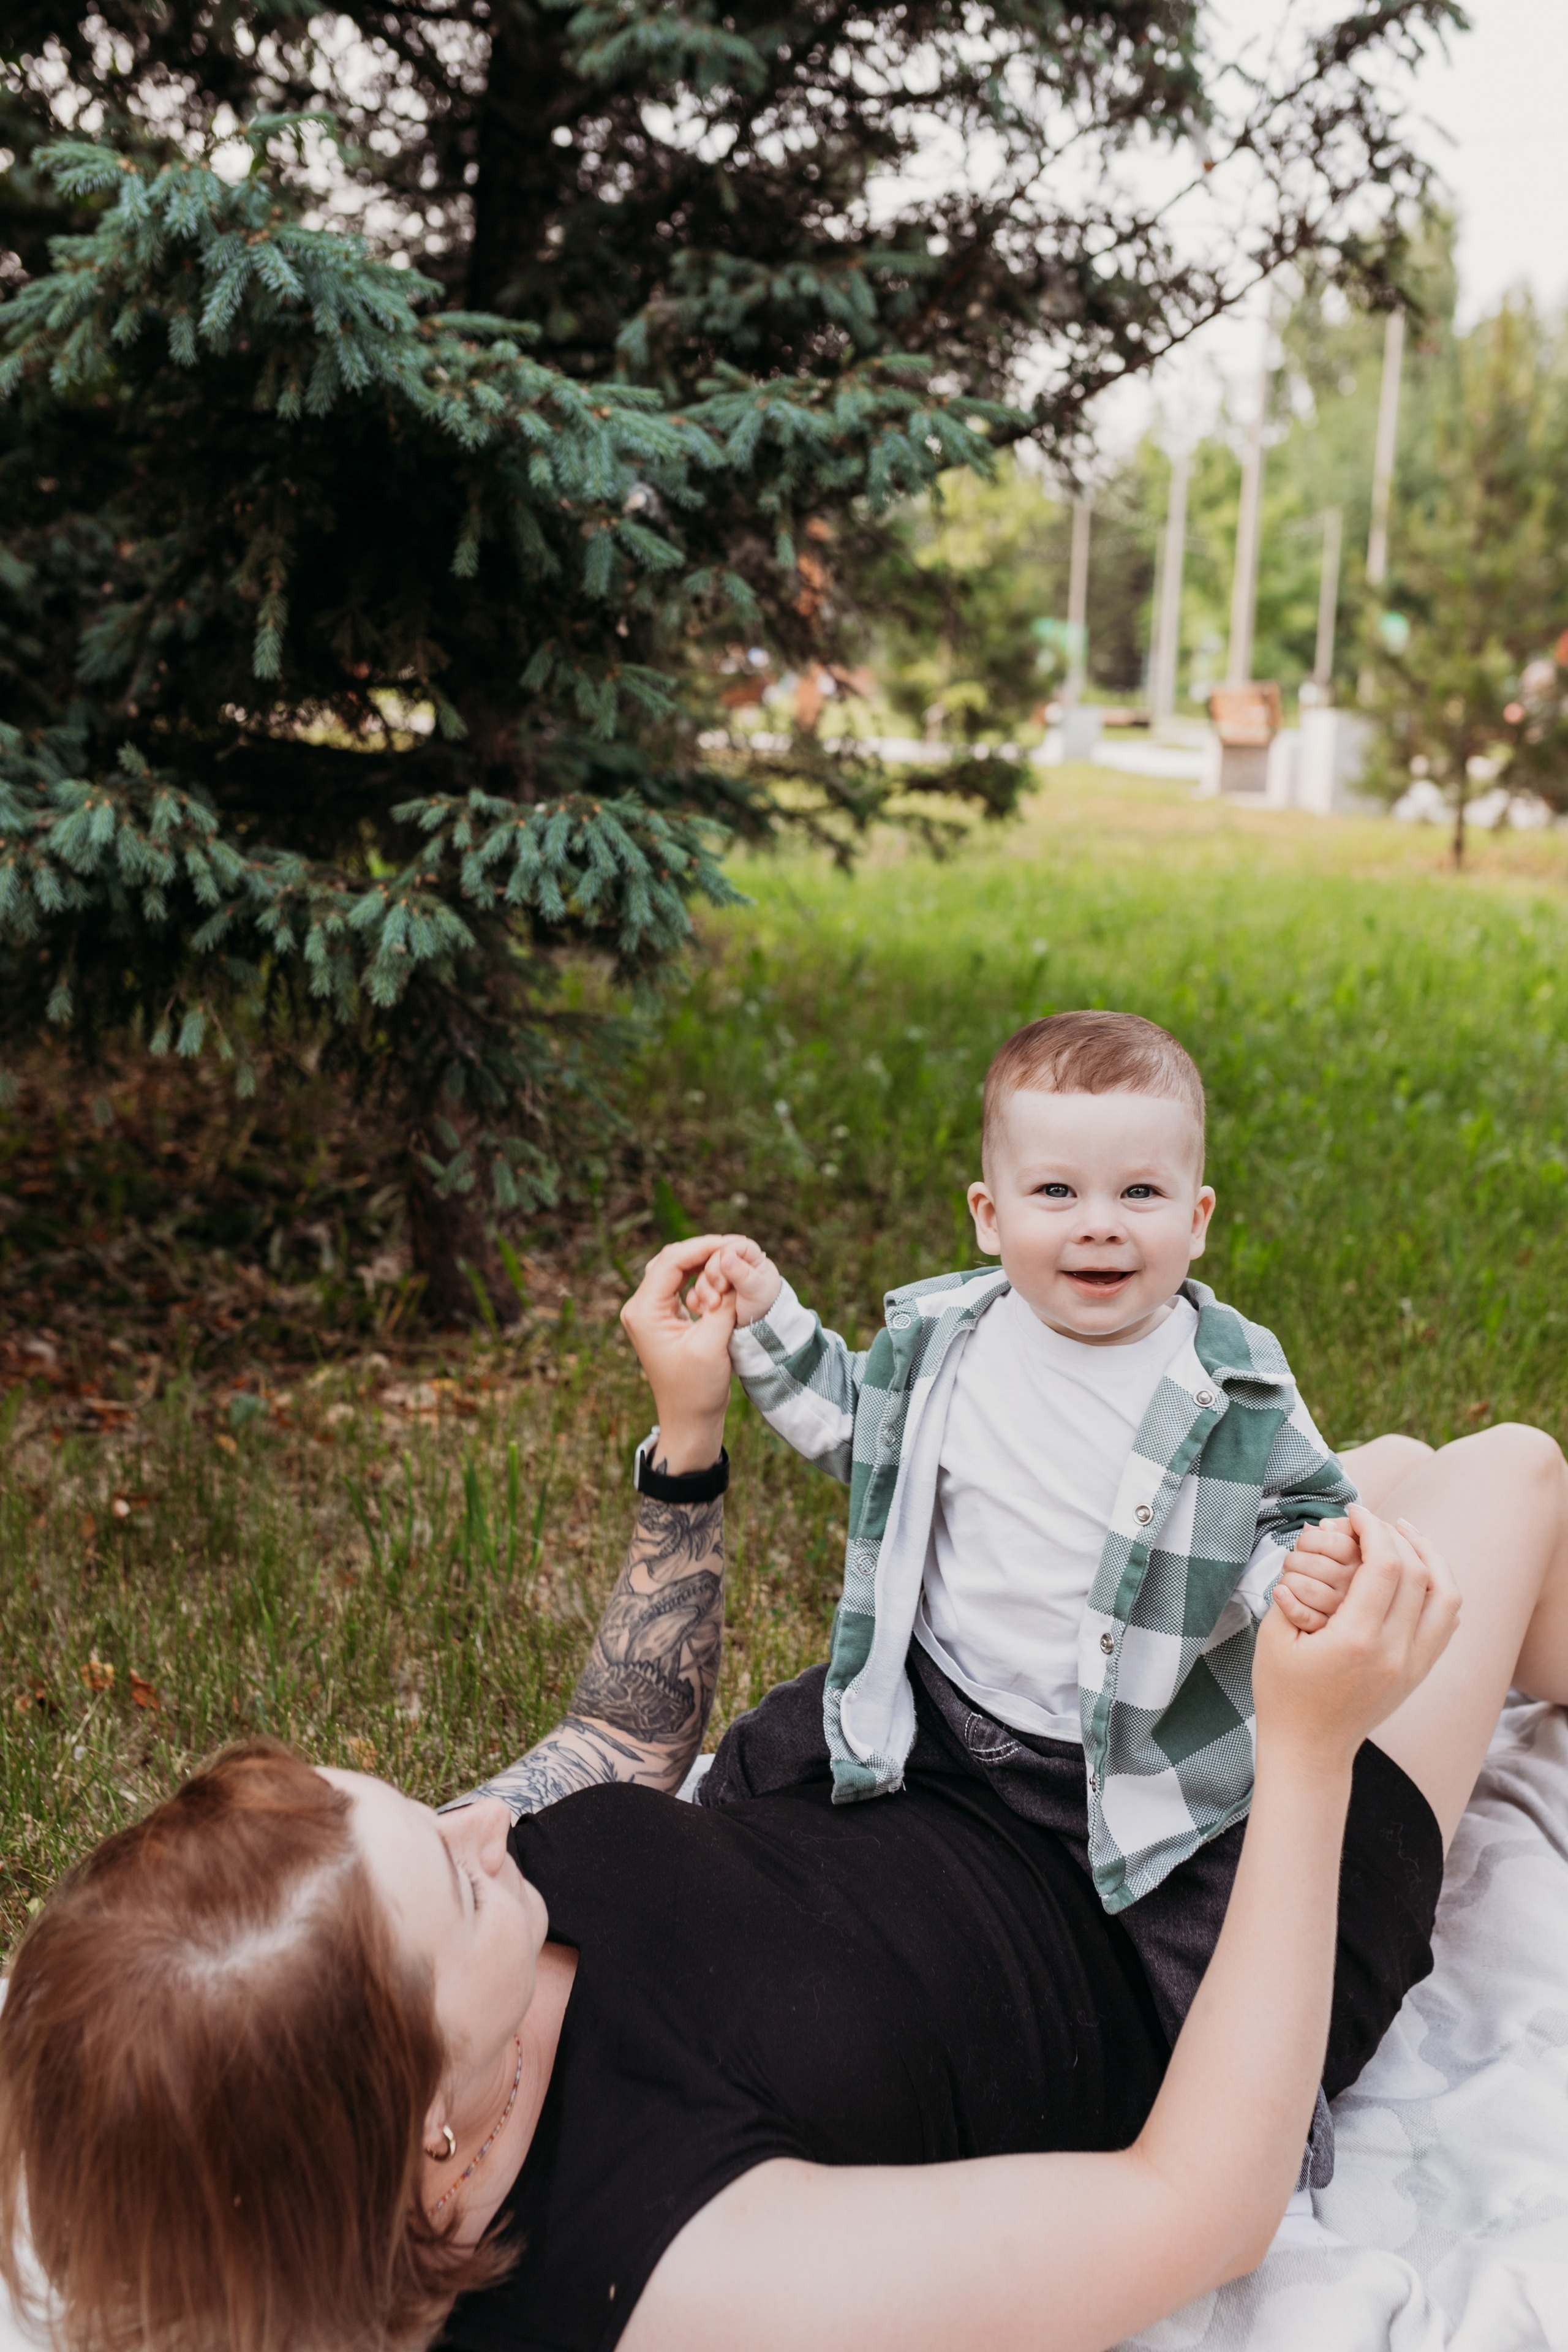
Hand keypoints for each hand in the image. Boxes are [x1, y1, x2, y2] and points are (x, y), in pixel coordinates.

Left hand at [619, 1237, 735, 1472]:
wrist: (689, 1422)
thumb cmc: (697, 1390)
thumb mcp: (713, 1344)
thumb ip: (724, 1303)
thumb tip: (734, 1267)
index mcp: (643, 1311)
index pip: (671, 1262)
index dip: (703, 1247)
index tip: (733, 1242)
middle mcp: (640, 1308)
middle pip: (670, 1261)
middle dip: (703, 1251)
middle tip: (736, 1247)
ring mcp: (649, 1313)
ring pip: (674, 1270)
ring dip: (702, 1264)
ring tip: (731, 1259)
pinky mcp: (662, 1319)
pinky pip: (678, 1286)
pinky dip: (700, 1278)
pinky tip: (721, 1278)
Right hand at [701, 1236, 781, 1327]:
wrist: (757, 1326)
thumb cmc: (764, 1303)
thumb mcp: (756, 1289)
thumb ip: (741, 1273)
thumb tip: (725, 1257)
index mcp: (747, 1253)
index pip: (728, 1246)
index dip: (721, 1260)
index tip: (725, 1280)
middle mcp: (731, 1260)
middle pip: (710, 1259)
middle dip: (712, 1276)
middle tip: (721, 1291)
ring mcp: (718, 1275)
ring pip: (700, 1275)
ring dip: (704, 1291)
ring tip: (714, 1305)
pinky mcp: (708, 1288)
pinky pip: (694, 1290)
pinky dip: (697, 1300)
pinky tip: (705, 1309)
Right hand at [1252, 1504, 1459, 1769]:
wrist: (1310, 1749)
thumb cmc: (1284, 1693)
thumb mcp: (1274, 1637)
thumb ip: (1295, 1589)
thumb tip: (1318, 1548)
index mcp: (1357, 1640)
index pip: (1385, 1565)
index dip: (1372, 1527)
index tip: (1353, 1511)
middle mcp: (1395, 1651)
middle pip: (1418, 1572)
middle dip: (1395, 1534)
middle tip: (1370, 1520)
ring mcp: (1414, 1664)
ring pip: (1446, 1595)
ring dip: (1430, 1556)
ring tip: (1406, 1534)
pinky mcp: (1420, 1671)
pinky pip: (1447, 1620)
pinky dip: (1439, 1587)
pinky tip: (1418, 1570)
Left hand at [1274, 1516, 1359, 1632]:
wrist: (1328, 1633)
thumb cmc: (1332, 1580)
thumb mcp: (1345, 1554)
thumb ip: (1338, 1534)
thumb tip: (1324, 1525)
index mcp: (1365, 1570)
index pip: (1339, 1544)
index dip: (1312, 1540)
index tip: (1304, 1545)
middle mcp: (1357, 1594)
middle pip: (1318, 1564)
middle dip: (1295, 1559)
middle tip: (1292, 1565)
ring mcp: (1341, 1616)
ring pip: (1307, 1587)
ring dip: (1288, 1580)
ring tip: (1288, 1582)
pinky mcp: (1322, 1633)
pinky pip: (1303, 1616)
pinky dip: (1287, 1602)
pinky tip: (1280, 1593)